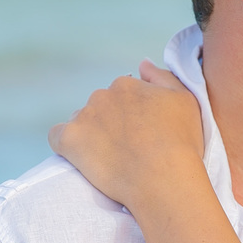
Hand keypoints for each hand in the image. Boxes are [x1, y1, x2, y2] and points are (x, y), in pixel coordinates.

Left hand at [48, 60, 205, 208]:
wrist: (164, 179)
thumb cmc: (181, 143)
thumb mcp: (185, 100)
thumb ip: (162, 76)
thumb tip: (142, 63)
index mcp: (127, 84)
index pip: (122, 94)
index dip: (132, 115)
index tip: (142, 134)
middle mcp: (102, 95)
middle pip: (100, 107)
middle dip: (110, 123)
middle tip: (127, 149)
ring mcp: (84, 117)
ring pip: (81, 121)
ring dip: (91, 134)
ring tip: (109, 158)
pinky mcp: (69, 140)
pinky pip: (57, 136)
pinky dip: (66, 144)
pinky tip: (81, 157)